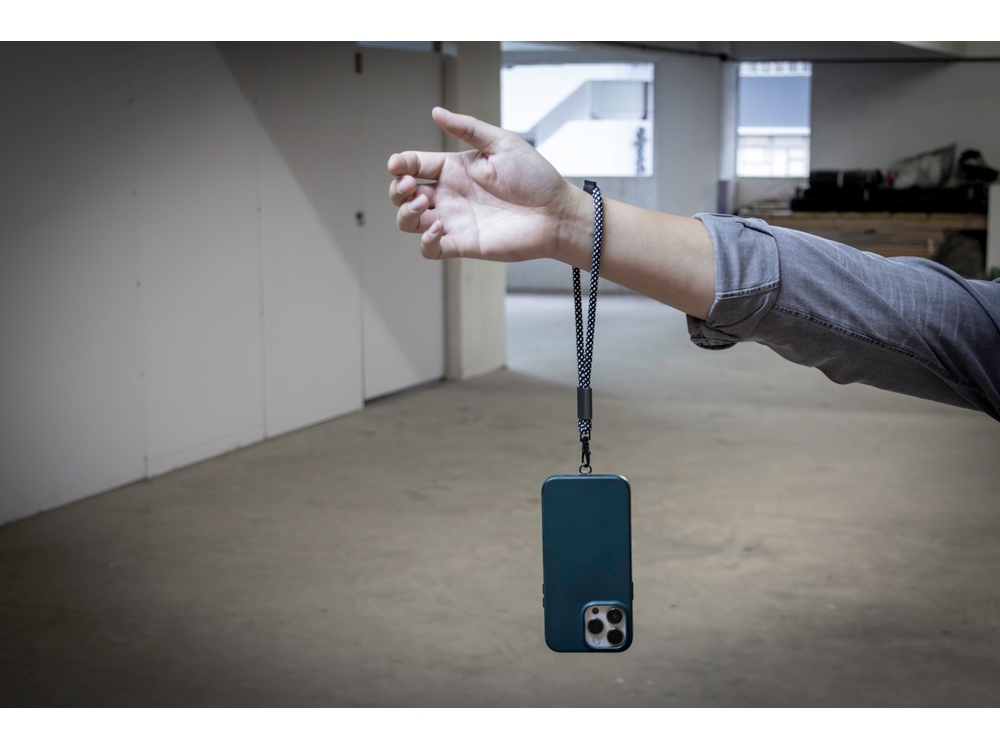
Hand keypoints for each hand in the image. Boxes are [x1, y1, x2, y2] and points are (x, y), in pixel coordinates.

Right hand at [388, 108, 584, 261]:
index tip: (398, 165)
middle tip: (413, 188)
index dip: (400, 165)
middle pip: (404, 195)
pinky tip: (438, 229)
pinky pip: (430, 249)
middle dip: (398, 190)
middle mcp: (450, 195)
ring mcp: (454, 221)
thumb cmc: (535, 177)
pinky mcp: (462, 245)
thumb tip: (436, 112)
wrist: (557, 213)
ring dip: (406, 214)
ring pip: (410, 222)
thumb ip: (468, 129)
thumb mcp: (501, 143)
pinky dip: (425, 241)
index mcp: (455, 169)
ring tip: (424, 205)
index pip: (414, 165)